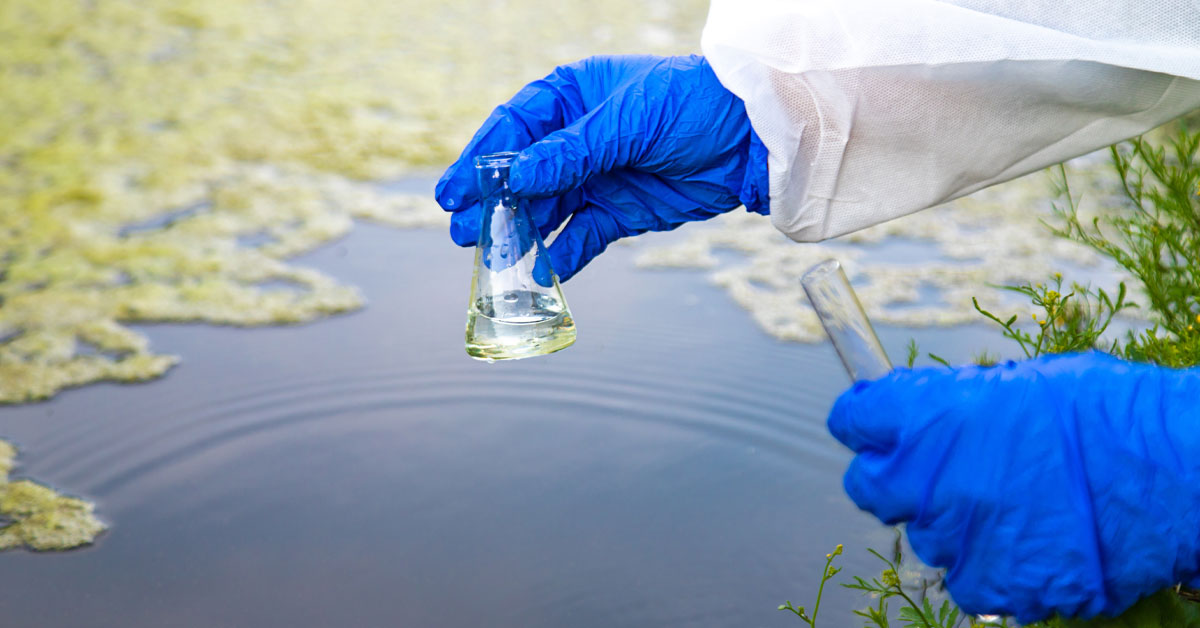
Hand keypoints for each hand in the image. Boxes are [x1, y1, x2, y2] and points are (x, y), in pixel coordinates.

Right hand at [434, 54, 767, 280]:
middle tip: (461, 233)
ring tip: (493, 259)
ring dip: (520, 235)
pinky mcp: (619, 213)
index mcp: (573, 97)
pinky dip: (561, 257)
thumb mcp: (628, 121)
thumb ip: (572, 152)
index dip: (480, 160)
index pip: (515, 128)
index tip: (453, 191)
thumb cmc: (692, 106)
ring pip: (546, 211)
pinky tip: (540, 274)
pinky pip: (580, 238)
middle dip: (492, 204)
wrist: (753, 139)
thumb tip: (518, 176)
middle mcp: (578, 139)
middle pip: (522, 175)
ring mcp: (597, 178)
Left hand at [827, 352, 1199, 622]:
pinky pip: (967, 581)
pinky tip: (1028, 541)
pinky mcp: (994, 585)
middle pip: (871, 487)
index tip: (874, 425)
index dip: (865, 422)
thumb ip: (954, 406)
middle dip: (896, 478)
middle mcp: (930, 478)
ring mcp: (959, 537)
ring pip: (924, 537)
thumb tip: (921, 417)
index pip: (853, 419)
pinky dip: (989, 565)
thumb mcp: (1019, 385)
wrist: (1178, 472)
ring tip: (1012, 505)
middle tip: (938, 473)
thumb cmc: (1107, 413)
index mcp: (931, 415)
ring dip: (952, 523)